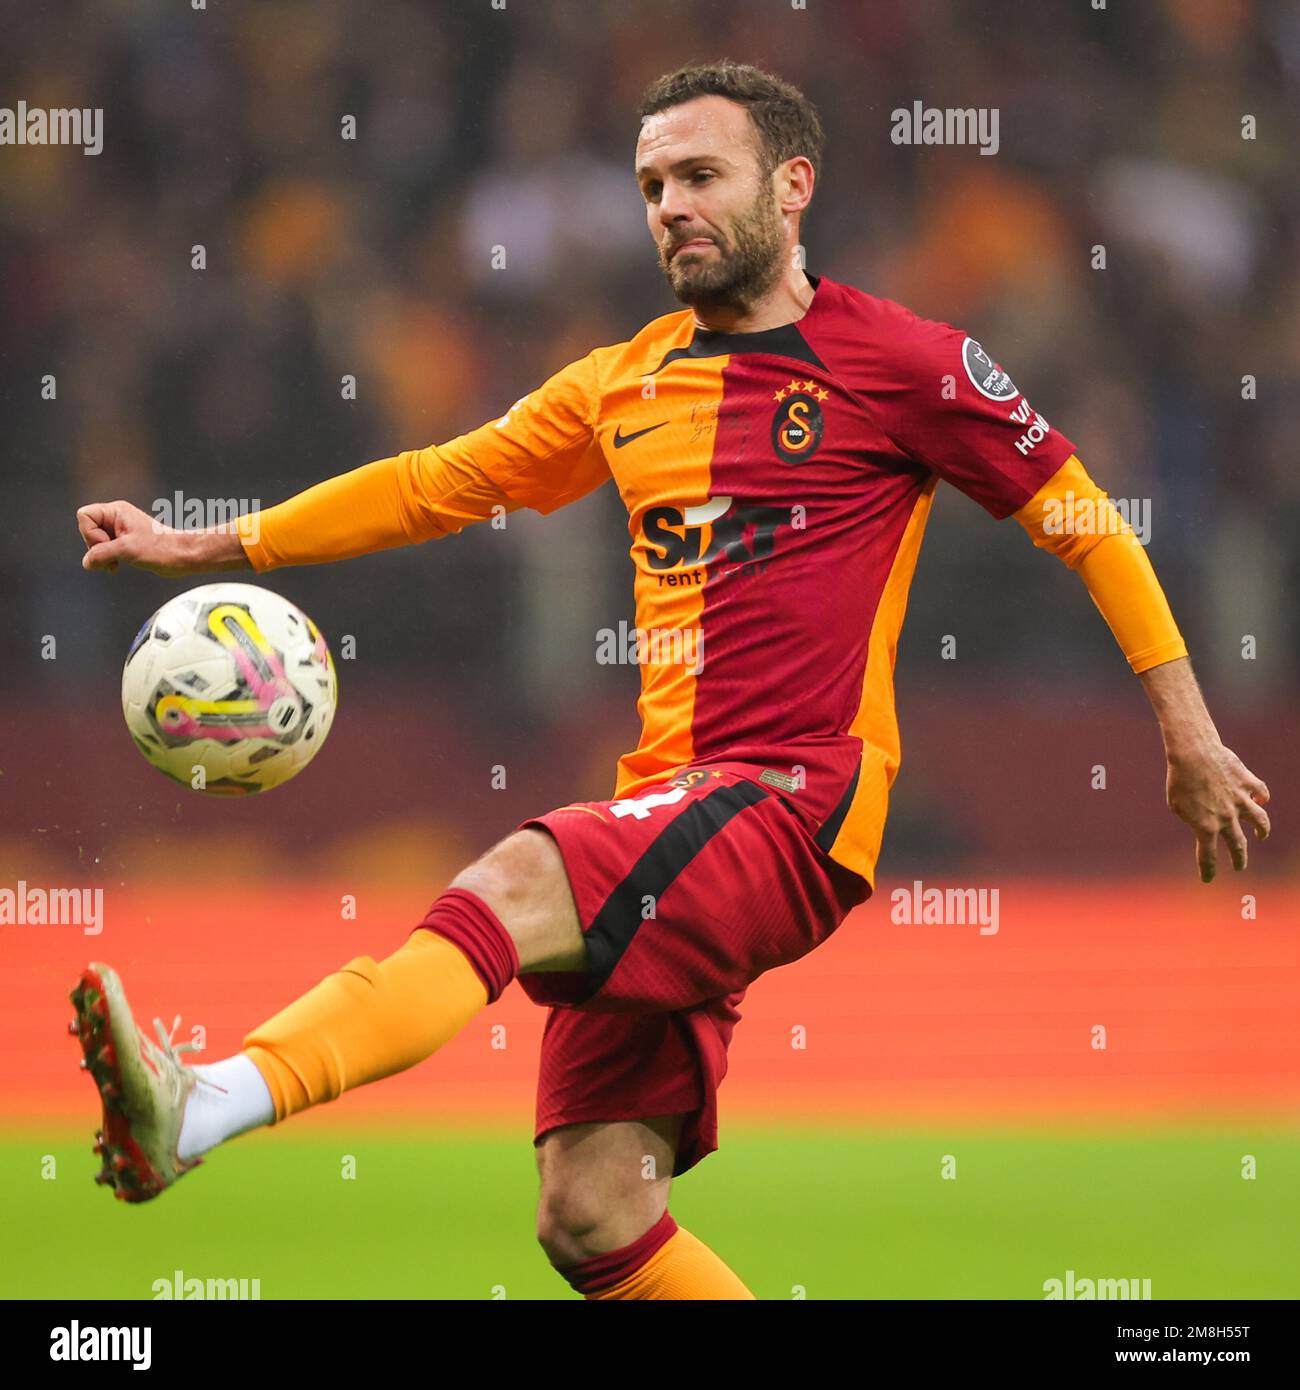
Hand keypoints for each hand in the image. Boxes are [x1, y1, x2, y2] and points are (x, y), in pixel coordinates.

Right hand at [77, 500, 248, 575]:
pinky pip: (106, 549)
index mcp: (116, 511)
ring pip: (96, 541)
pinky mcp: (126, 542)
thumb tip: (87, 563)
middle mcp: (117, 517)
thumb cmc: (160, 549)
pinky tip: (116, 567)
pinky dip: (108, 559)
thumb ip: (101, 554)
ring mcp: (121, 530)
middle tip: (113, 557)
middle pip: (88, 529)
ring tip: (115, 564)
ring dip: (102, 555)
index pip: (84, 516)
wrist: (183, 556)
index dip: (90, 533)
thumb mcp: (126, 550)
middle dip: (96, 546)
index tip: (108, 544)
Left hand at [1166, 742, 1269, 882]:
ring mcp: (1241, 800)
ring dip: (1262, 830)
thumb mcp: (1176, 805)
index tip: (1207, 879)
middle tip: (1239, 867)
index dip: (1208, 870)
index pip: (1208, 856)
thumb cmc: (1179, 779)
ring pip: (1260, 821)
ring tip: (1261, 835)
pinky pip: (1261, 793)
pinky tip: (1260, 800)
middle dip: (1239, 859)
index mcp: (1206, 826)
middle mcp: (1227, 818)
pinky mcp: (1248, 783)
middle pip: (1237, 845)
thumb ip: (1191, 818)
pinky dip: (1262, 797)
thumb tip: (1205, 822)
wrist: (1193, 754)